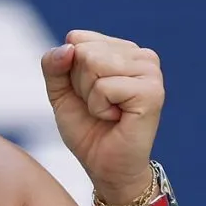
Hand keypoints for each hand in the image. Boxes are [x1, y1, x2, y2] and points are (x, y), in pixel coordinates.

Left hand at [40, 30, 164, 202]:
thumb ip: (54, 65)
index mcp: (122, 49)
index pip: (76, 39)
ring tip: (107, 112)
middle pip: (83, 51)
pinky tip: (116, 118)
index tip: (87, 94)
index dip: (69, 72)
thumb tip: (68, 46)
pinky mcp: (152, 91)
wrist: (105, 166)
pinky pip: (104, 86)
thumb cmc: (87, 128)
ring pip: (93, 64)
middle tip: (98, 106)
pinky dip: (99, 107)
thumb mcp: (60, 93)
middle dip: (79, 85)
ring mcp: (150, 71)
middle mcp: (141, 55)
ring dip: (90, 96)